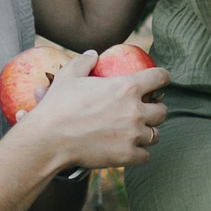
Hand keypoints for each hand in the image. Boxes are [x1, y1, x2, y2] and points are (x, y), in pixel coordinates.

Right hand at [25, 50, 166, 171]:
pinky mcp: (127, 155)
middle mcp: (135, 110)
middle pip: (162, 111)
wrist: (48, 139)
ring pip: (156, 135)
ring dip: (148, 133)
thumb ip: (83, 62)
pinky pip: (145, 156)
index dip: (162, 78)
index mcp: (127, 87)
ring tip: (137, 133)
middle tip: (145, 112)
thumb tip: (93, 54)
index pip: (159, 78)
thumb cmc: (57, 106)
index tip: (161, 81)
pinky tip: (129, 150)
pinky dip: (138, 154)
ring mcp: (133, 135)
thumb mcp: (67, 76)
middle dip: (155, 111)